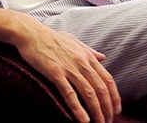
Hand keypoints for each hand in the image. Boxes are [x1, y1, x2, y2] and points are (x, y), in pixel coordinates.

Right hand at [0, 7, 120, 122]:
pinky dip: (78, 108)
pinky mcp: (55, 73)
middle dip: (107, 109)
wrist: (30, 33)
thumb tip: (103, 57)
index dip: (114, 97)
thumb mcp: (74, 40)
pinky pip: (70, 94)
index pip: (108, 80)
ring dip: (96, 112)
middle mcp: (82, 63)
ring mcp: (69, 68)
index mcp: (87, 56)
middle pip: (101, 90)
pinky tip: (83, 120)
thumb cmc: (51, 37)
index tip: (116, 110)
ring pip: (88, 94)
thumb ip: (89, 50)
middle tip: (108, 122)